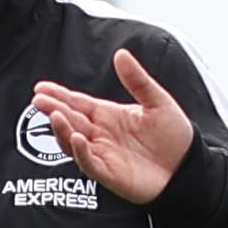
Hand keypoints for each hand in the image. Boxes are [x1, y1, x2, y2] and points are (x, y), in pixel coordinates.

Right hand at [29, 49, 195, 202]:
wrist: (188, 168)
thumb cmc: (174, 136)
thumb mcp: (157, 101)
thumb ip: (137, 80)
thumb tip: (121, 54)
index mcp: (109, 116)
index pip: (78, 103)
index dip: (59, 96)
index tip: (41, 87)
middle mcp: (101, 135)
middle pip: (71, 120)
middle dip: (54, 110)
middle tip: (38, 100)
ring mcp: (103, 154)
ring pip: (74, 142)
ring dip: (62, 130)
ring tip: (54, 116)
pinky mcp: (109, 174)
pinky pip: (89, 163)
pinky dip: (81, 152)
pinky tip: (77, 139)